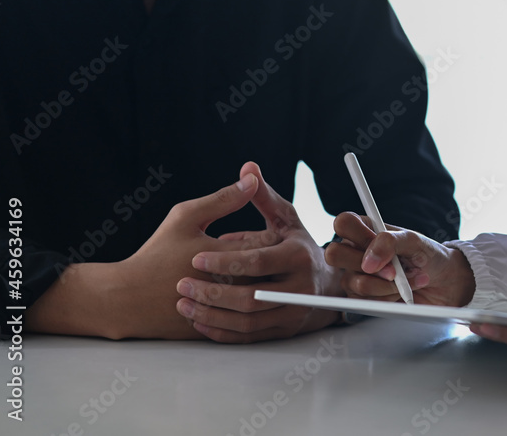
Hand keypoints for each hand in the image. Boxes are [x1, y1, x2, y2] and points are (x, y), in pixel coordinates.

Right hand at [27, 173, 278, 339]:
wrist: (127, 299)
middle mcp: (230, 286)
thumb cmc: (157, 253)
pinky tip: (241, 292)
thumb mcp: (186, 217)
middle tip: (272, 253)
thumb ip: (223, 199)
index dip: (274, 236)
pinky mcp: (219, 328)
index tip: (272, 231)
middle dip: (273, 261)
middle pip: (270, 272)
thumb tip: (253, 179)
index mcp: (226, 256)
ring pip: (261, 297)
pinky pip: (246, 316)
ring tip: (259, 273)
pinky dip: (248, 304)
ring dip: (264, 283)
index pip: (269, 243)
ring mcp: (225, 311)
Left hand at [174, 162, 341, 342]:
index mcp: (298, 256)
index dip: (224, 261)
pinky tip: (199, 320)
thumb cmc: (296, 245)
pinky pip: (249, 336)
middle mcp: (301, 288)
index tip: (195, 259)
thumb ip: (263, 196)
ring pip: (247, 321)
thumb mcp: (285, 218)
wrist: (324, 282)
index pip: (257, 261)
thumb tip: (247, 169)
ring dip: (211, 315)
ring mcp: (294, 313)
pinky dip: (222, 331)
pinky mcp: (285, 331)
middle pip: (251, 297)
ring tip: (184, 304)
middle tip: (182, 285)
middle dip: (211, 293)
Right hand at [325, 212, 475, 306]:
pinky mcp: (363, 298)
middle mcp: (357, 251)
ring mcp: (357, 275)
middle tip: (393, 270)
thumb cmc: (430, 256)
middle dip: (367, 265)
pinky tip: (401, 292)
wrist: (445, 283)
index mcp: (367, 230)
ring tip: (406, 280)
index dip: (356, 234)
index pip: (343, 223)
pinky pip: (363, 301)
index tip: (376, 243)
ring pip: (352, 283)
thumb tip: (368, 260)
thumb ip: (390, 242)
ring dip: (385, 285)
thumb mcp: (415, 241)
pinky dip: (387, 298)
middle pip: (334, 254)